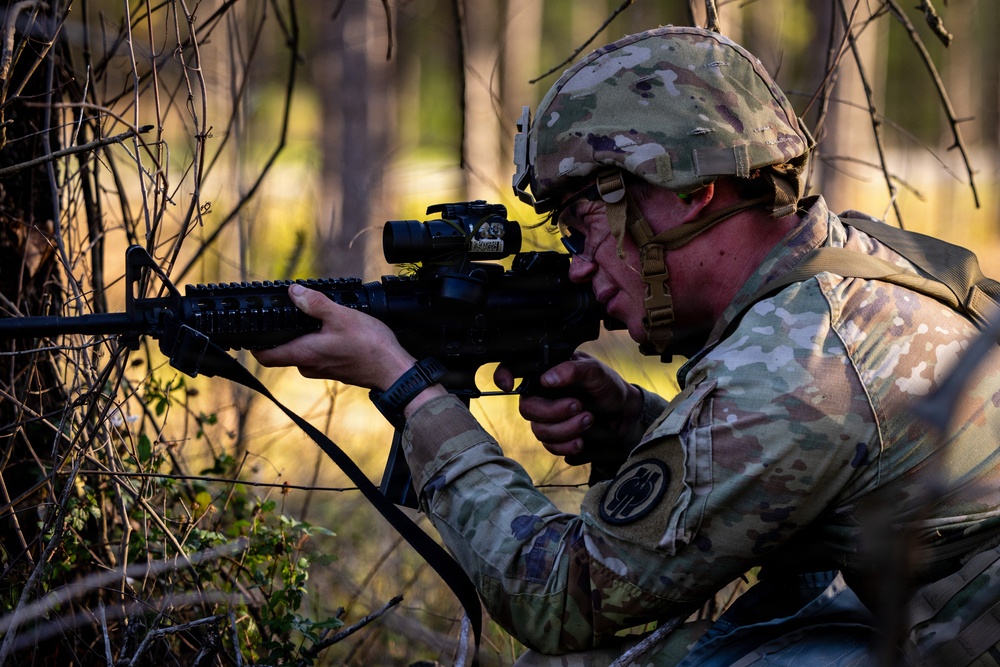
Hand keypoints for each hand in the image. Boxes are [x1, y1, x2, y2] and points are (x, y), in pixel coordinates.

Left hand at [252, 284, 415, 390]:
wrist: (394, 370)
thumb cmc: (369, 346)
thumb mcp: (340, 316)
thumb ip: (314, 304)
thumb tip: (294, 292)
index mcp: (304, 354)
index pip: (266, 356)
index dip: (254, 344)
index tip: (250, 331)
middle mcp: (309, 366)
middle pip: (284, 350)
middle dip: (285, 332)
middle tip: (289, 312)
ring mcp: (323, 370)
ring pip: (303, 351)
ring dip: (306, 336)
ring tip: (317, 318)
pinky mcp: (336, 369)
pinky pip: (319, 355)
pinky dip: (320, 342)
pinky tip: (334, 330)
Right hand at [493, 351, 641, 458]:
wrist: (624, 413)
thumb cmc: (607, 386)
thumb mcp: (595, 371)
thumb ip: (572, 370)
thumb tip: (547, 379)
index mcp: (546, 371)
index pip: (514, 369)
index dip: (503, 375)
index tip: (508, 385)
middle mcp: (541, 394)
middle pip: (527, 408)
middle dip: (553, 411)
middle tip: (578, 406)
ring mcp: (547, 418)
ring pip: (539, 430)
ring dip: (565, 428)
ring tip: (589, 419)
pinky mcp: (556, 438)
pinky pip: (550, 446)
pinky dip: (566, 445)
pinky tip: (582, 440)